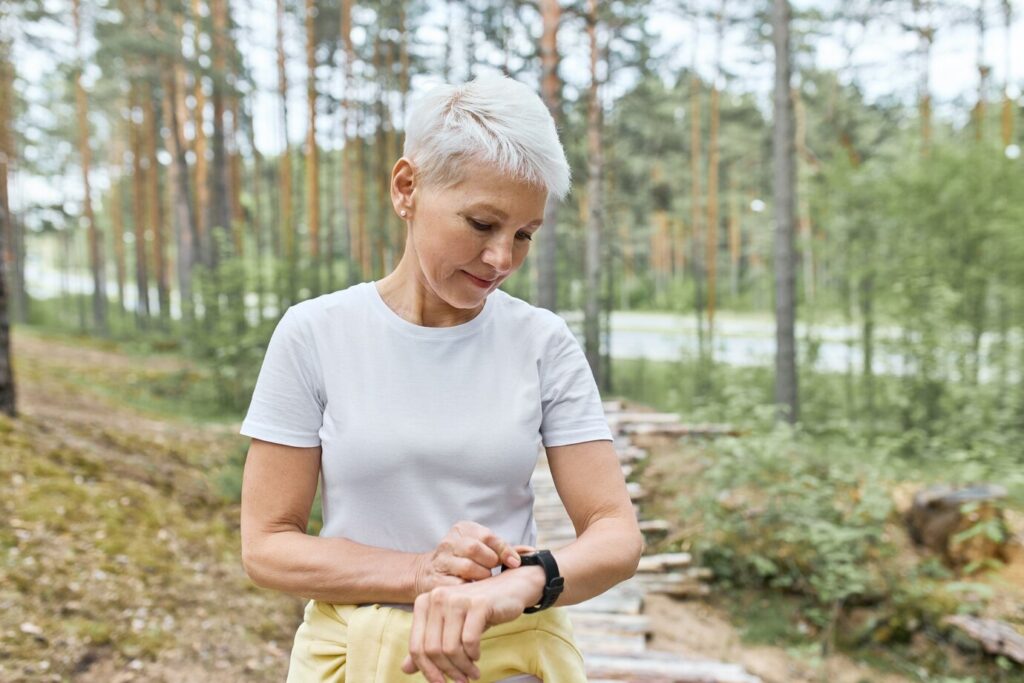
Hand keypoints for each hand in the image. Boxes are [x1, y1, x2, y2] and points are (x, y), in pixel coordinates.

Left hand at [400, 566, 546, 682]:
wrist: (509, 588)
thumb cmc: (476, 610)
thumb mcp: (449, 626)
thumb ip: (428, 644)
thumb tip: (405, 669)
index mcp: (424, 602)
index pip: (417, 646)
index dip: (427, 670)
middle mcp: (437, 597)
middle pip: (433, 649)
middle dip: (448, 671)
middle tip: (461, 681)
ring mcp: (457, 598)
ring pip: (450, 648)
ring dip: (462, 667)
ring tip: (472, 673)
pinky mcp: (478, 604)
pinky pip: (469, 641)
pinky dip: (473, 655)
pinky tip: (477, 657)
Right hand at [412, 520, 532, 595]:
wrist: (428, 572)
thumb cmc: (464, 560)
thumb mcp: (482, 548)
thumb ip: (504, 550)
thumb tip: (533, 552)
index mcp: (463, 529)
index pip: (488, 536)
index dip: (504, 550)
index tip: (515, 563)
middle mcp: (449, 541)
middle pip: (475, 549)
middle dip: (490, 563)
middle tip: (492, 571)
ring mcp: (440, 560)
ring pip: (468, 568)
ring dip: (481, 577)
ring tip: (483, 581)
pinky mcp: (435, 580)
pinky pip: (458, 586)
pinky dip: (470, 590)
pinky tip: (473, 592)